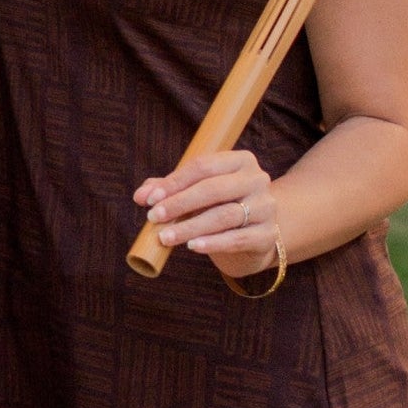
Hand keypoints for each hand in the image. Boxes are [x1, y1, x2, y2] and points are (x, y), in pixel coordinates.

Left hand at [134, 149, 281, 280]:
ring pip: (224, 216)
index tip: (149, 200)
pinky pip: (237, 239)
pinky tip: (192, 247)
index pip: (203, 166)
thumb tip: (140, 196)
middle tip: (153, 218)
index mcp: (240, 160)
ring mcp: (266, 207)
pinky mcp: (268, 234)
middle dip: (179, 204)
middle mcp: (257, 180)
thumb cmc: (219, 206)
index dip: (174, 183)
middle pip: (214, 189)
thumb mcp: (195, 193)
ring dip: (190, 227)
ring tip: (165, 237)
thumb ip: (167, 190)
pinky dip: (213, 243)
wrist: (254, 234)